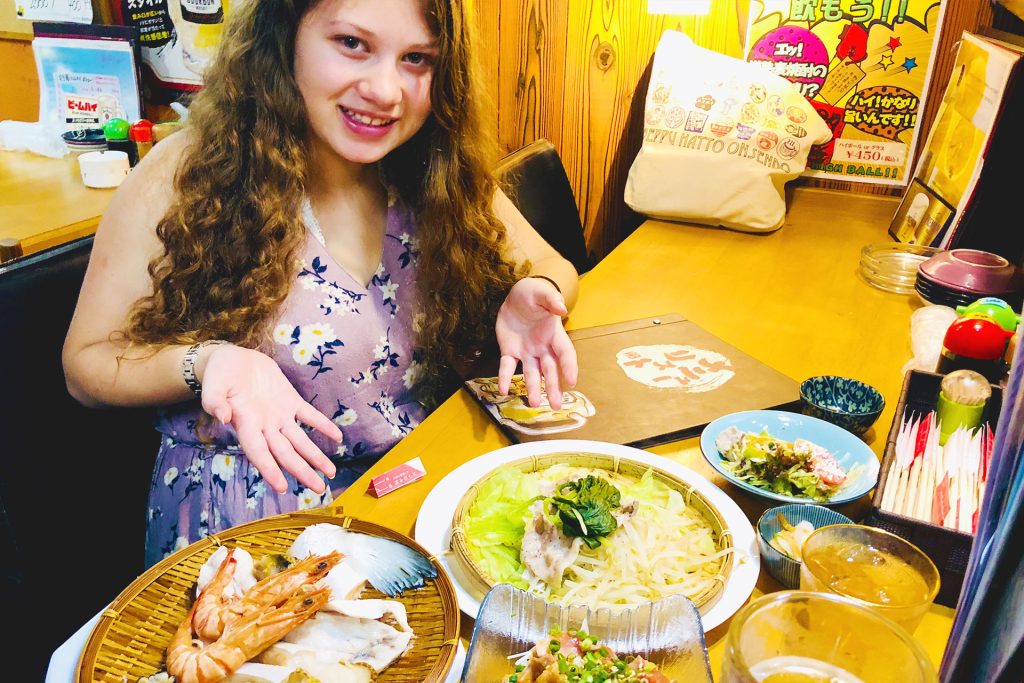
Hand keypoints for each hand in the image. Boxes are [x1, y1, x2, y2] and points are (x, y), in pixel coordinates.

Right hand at [197, 345, 341, 494]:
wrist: (232, 359)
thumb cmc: (218, 375)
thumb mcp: (213, 386)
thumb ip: (215, 402)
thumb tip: (223, 418)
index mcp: (245, 425)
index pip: (259, 453)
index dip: (269, 470)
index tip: (282, 487)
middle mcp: (265, 426)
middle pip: (285, 454)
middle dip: (302, 471)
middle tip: (319, 488)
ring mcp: (279, 415)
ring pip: (300, 441)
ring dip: (315, 456)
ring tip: (331, 473)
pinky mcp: (290, 400)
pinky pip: (310, 415)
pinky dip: (323, 426)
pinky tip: (338, 437)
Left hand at [495, 277, 577, 408]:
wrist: (516, 296)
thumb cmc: (534, 294)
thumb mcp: (542, 292)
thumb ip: (551, 299)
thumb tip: (561, 308)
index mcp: (554, 334)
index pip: (565, 353)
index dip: (569, 367)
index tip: (572, 382)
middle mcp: (543, 347)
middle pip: (550, 370)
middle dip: (553, 387)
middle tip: (555, 405)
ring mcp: (527, 352)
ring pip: (532, 374)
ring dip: (532, 388)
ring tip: (532, 403)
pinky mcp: (510, 351)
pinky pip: (508, 367)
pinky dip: (505, 378)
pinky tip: (503, 390)